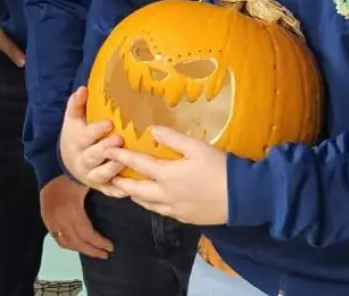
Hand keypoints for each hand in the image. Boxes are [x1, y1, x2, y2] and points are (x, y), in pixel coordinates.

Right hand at [40, 175, 112, 259]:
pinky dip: (69, 244)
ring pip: (66, 243)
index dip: (99, 243)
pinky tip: (77, 245)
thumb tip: (123, 193)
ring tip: (93, 251)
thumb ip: (104, 190)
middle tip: (105, 254)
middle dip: (92, 250)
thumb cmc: (71, 173)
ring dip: (80, 249)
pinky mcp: (46, 220)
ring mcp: (51, 221)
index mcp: (72, 211)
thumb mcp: (89, 182)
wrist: (48, 167)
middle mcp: (60, 219)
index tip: (110, 247)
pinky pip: (57, 238)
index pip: (87, 234)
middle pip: (77, 242)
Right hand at [57, 88, 124, 196]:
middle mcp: (83, 161)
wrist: (70, 161)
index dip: (95, 131)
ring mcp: (92, 175)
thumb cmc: (77, 135)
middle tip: (119, 140)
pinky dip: (118, 190)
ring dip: (112, 169)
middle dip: (105, 149)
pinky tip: (129, 187)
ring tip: (125, 160)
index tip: (108, 123)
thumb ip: (77, 104)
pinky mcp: (101, 187)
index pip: (84, 137)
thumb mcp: (74, 120)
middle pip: (92, 157)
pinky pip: (110, 191)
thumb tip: (82, 89)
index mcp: (76, 142)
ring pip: (100, 175)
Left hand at [109, 126, 229, 225]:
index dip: (121, 157)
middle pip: (136, 191)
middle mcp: (166, 195)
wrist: (241, 198)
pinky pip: (161, 212)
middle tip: (111, 177)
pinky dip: (152, 205)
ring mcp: (175, 209)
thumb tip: (152, 131)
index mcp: (167, 175)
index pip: (137, 164)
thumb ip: (173, 138)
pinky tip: (155, 201)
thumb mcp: (197, 147)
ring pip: (147, 205)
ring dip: (135, 196)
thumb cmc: (219, 168)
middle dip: (122, 183)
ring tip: (128, 190)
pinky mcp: (185, 218)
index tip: (106, 151)